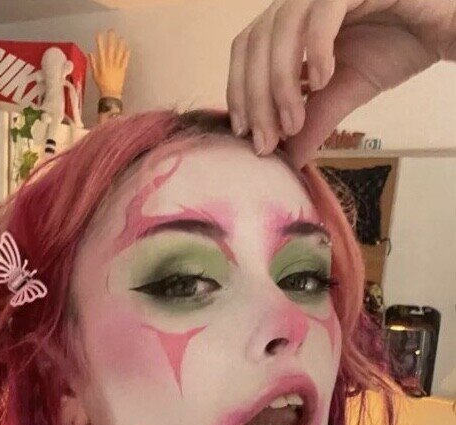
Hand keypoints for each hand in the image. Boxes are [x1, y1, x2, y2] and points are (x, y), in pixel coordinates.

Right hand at [88, 29, 130, 99]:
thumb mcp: (94, 74)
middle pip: (110, 49)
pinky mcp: (122, 70)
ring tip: (121, 37)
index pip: (100, 50)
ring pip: (118, 53)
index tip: (99, 33)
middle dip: (111, 39)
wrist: (110, 94)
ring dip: (120, 45)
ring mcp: (117, 67)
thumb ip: (93, 63)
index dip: (100, 41)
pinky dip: (126, 55)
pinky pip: (125, 61)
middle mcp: (110, 64)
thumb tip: (90, 53)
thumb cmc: (101, 85)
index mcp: (102, 64)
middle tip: (111, 31)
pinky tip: (128, 48)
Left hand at [226, 0, 455, 167]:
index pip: (247, 49)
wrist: (442, 27)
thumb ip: (314, 120)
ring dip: (281, 81)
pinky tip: (324, 79)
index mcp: (292, 23)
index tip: (247, 134)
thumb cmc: (396, 45)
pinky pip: (322, 12)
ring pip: (281, 27)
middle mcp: (301, 0)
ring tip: (295, 120)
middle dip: (256, 98)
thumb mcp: (345, 93)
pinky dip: (316, 49)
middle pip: (256, 41)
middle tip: (268, 141)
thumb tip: (288, 160)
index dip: (239, 90)